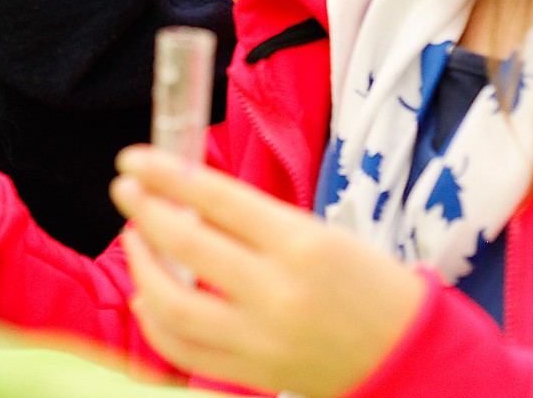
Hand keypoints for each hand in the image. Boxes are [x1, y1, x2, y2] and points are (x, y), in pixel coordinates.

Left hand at [110, 147, 426, 397]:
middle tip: (124, 190)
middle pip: (187, 247)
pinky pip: (184, 349)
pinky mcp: (253, 372)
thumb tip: (186, 200)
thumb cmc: (368, 283)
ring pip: (173, 305)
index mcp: (302, 244)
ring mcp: (261, 338)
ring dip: (142, 267)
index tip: (133, 160)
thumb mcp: (319, 235)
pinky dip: (155, 321)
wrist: (408, 354)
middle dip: (145, 212)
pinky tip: (147, 296)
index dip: (167, 175)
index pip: (218, 198)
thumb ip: (254, 222)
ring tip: (136, 241)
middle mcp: (278, 292)